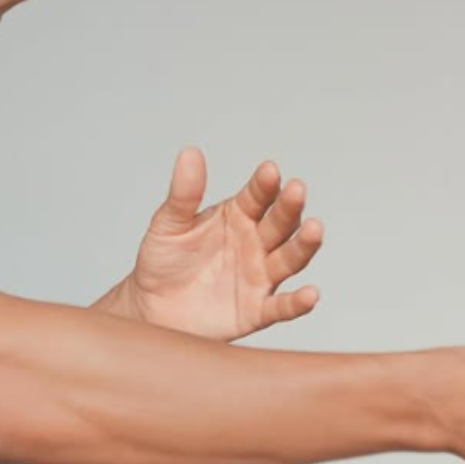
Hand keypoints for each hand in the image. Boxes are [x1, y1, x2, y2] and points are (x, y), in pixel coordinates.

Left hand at [122, 149, 323, 341]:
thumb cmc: (162, 261)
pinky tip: (310, 294)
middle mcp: (256, 243)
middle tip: (296, 191)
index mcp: (238, 216)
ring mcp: (260, 276)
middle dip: (289, 207)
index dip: (264, 184)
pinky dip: (298, 303)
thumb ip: (183, 193)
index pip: (257, 196)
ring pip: (289, 259)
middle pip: (280, 223)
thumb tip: (189, 153)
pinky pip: (281, 307)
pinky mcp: (257, 310)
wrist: (150, 307)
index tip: (268, 171)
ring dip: (303, 245)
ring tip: (314, 228)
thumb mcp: (168, 224)